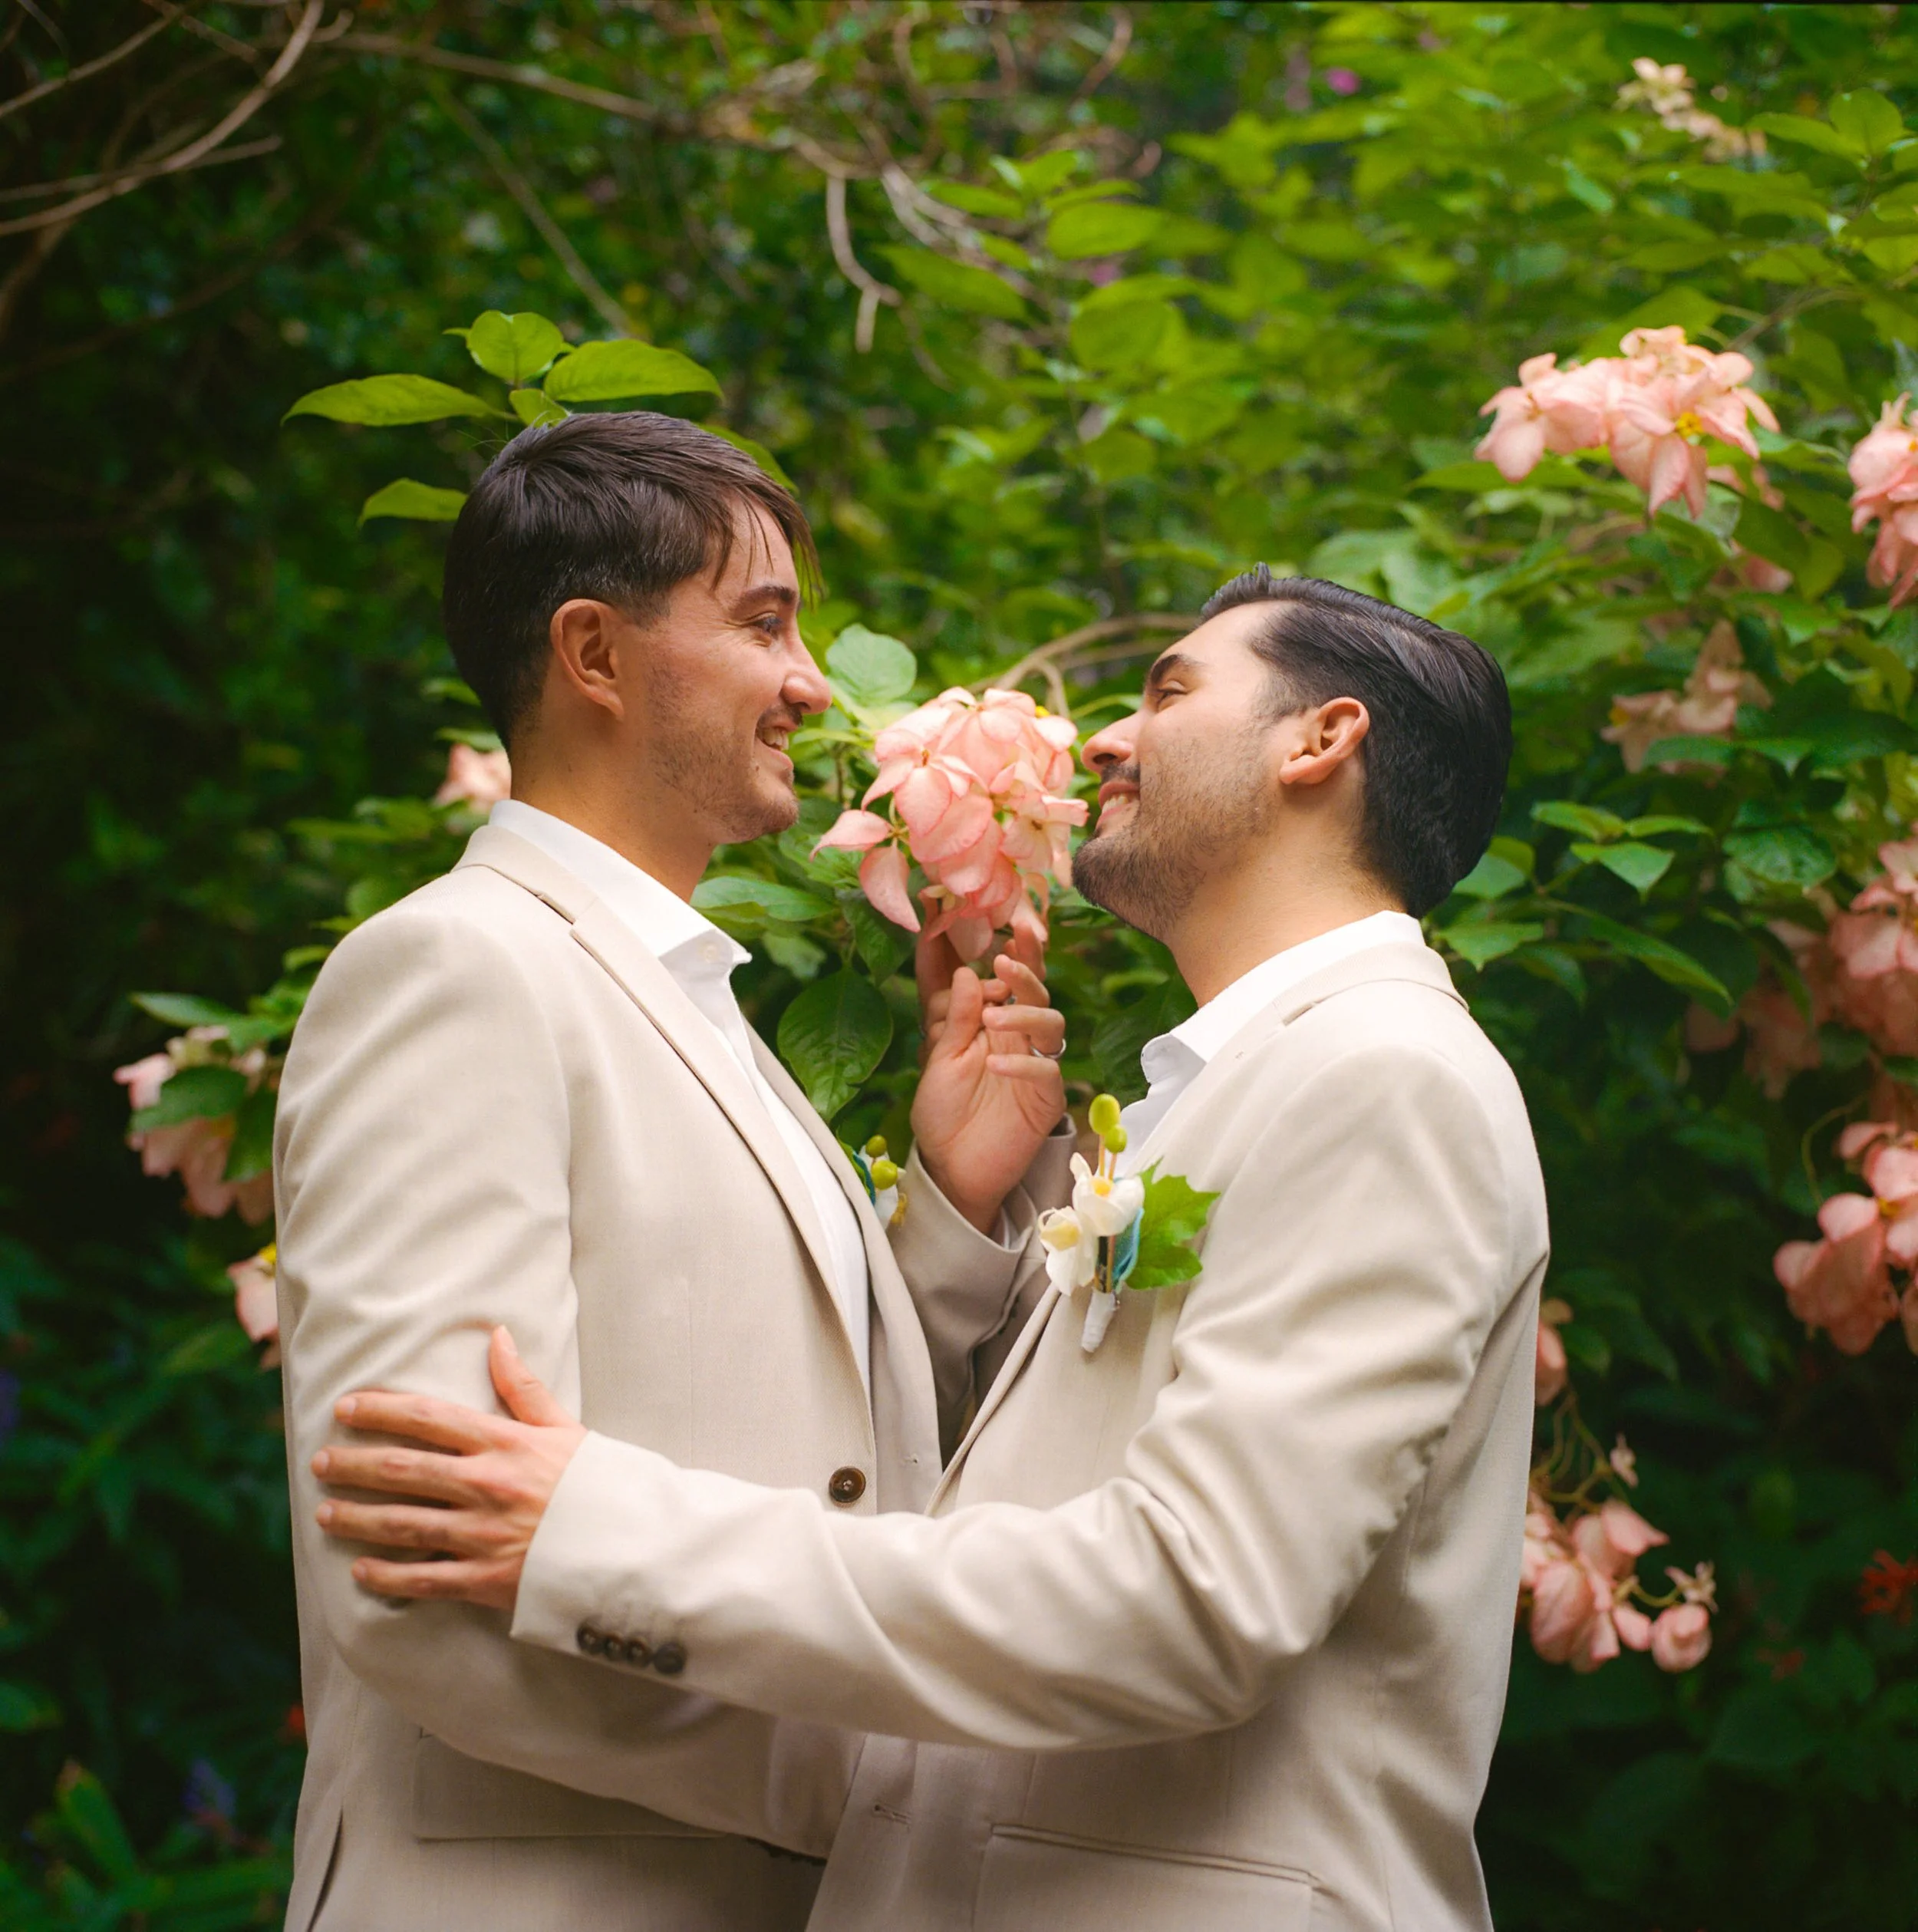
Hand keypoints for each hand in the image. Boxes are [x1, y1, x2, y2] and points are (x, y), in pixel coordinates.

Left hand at [312, 1328, 585, 1612]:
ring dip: (357, 1517)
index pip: (430, 1419)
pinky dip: (387, 1576)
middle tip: (319, 1461)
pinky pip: (424, 1578)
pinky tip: (359, 1571)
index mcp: (507, 1443)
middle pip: (404, 1469)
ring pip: (403, 1523)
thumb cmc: (597, 1483)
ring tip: (325, 1511)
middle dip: (354, 1463)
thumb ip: (523, 1386)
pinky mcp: (487, 1579)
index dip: (382, 1410)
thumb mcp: (564, 1427)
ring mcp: (484, 1534)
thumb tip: (496, 1336)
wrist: (632, 1546)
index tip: (347, 1408)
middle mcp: (489, 1485)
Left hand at [911, 930, 1065, 1234]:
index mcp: (991, 1018)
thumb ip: (952, 1017)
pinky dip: (1022, 1064)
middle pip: (1036, 990)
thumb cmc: (944, 1110)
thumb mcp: (938, 1058)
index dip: (1009, 950)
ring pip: (1050, 1022)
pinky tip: (996, 1064)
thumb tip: (964, 971)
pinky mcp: (1045, 1097)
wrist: (951, 1167)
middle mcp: (1017, 1035)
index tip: (999, 924)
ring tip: (993, 1016)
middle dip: (1026, 968)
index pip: (1005, 977)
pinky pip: (1046, 1071)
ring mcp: (1035, 1063)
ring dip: (1024, 1012)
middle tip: (1005, 956)